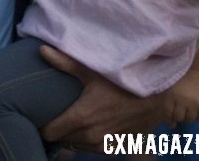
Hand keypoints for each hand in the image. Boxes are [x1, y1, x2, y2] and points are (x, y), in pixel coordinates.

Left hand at [38, 45, 163, 151]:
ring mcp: (105, 145)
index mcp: (81, 118)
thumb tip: (41, 49)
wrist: (158, 98)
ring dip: (73, 136)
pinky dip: (89, 141)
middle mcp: (92, 136)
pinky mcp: (117, 148)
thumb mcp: (92, 70)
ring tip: (71, 120)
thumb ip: (64, 62)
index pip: (50, 133)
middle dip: (58, 129)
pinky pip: (94, 149)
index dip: (43, 124)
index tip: (41, 115)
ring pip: (78, 146)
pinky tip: (89, 126)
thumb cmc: (123, 81)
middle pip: (63, 139)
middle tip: (56, 114)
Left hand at [162, 70, 198, 124]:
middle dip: (180, 116)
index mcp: (171, 95)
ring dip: (190, 115)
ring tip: (192, 105)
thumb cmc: (185, 82)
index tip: (171, 123)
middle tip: (184, 110)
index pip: (167, 113)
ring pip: (190, 119)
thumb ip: (168, 104)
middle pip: (179, 118)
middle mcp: (183, 100)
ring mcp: (195, 103)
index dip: (168, 119)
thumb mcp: (172, 88)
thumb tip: (170, 126)